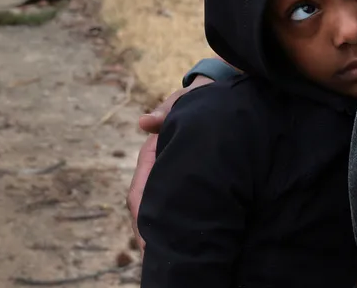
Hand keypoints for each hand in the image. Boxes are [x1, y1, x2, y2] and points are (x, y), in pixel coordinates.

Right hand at [126, 77, 210, 247]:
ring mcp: (171, 179)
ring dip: (163, 234)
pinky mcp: (186, 183)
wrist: (216, 97)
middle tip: (158, 258)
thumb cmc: (197, 99)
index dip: (143, 216)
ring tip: (173, 258)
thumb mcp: (183, 102)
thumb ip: (167, 111)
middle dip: (150, 235)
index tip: (148, 240)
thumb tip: (145, 123)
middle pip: (147, 210)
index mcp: (152, 156)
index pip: (140, 192)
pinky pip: (177, 208)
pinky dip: (178, 226)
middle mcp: (158, 171)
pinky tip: (188, 244)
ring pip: (160, 213)